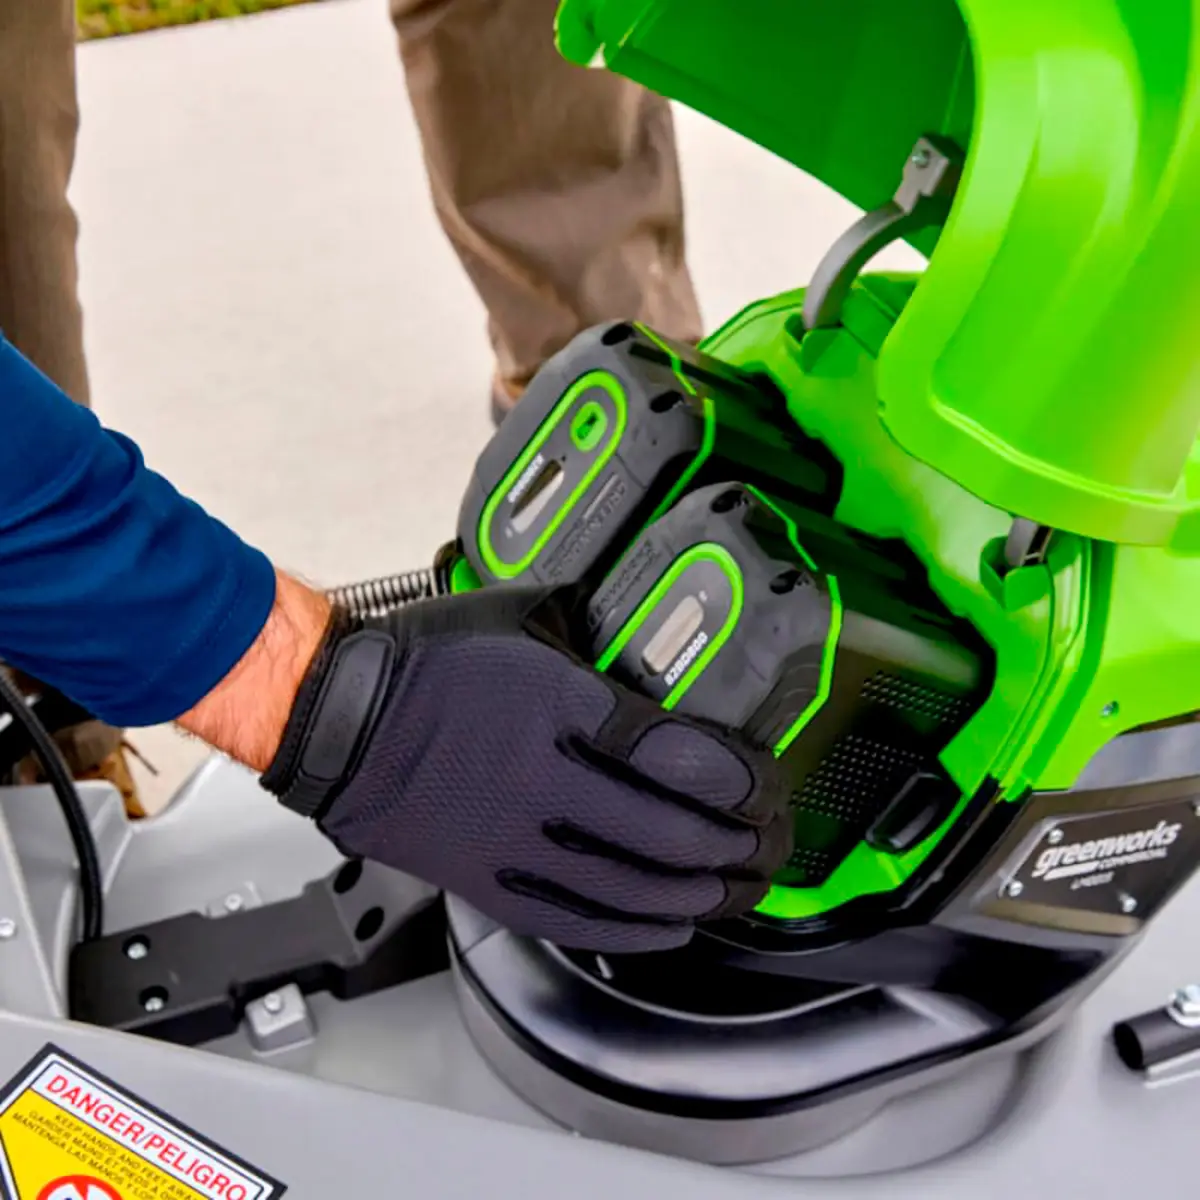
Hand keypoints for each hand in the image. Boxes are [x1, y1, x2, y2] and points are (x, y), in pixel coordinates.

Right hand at [261, 587, 793, 952]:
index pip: (671, 751)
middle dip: (734, 847)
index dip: (736, 778)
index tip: (766, 784)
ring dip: (696, 894)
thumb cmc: (427, 662)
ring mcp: (512, 837)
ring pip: (627, 886)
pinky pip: (572, 918)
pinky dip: (632, 929)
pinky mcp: (486, 879)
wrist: (339, 720)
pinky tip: (672, 928)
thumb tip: (646, 635)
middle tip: (771, 847)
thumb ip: (588, 634)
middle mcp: (541, 776)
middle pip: (664, 831)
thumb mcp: (519, 621)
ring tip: (738, 891)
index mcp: (555, 703)